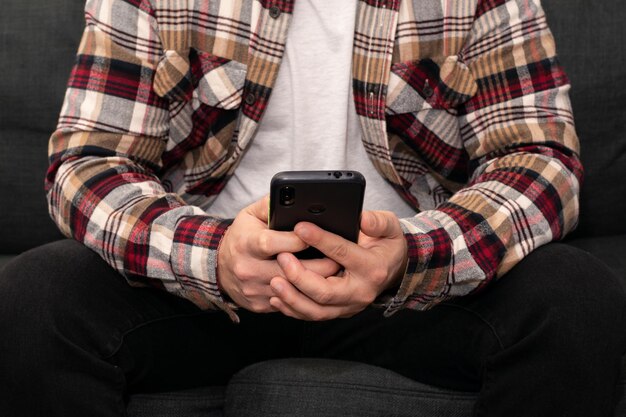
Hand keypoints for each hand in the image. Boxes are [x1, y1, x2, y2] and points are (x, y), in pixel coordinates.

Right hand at [217, 195, 340, 312]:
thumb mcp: (249, 215)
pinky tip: (318, 286)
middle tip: (339, 259)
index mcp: (246, 243)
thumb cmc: (241, 237)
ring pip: (293, 290)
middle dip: (318, 265)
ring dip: (316, 283)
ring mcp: (254, 289)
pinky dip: (305, 295)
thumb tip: (292, 197)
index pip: (273, 243)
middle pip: (289, 270)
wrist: (219, 268)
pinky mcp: (260, 305)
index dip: (298, 240)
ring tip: (335, 273)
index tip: (318, 236)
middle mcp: (248, 268)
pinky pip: (288, 303)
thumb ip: (270, 204)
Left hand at [269, 210, 407, 320]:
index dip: (320, 240)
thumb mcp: (390, 227)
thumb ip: (378, 222)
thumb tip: (362, 219)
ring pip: (316, 310)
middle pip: (325, 292)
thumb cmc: (386, 244)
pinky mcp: (338, 312)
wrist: (393, 269)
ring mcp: (349, 306)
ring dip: (292, 298)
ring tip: (274, 281)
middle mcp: (360, 291)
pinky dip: (292, 309)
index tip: (299, 227)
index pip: (342, 254)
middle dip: (300, 277)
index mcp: (372, 268)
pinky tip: (276, 297)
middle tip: (281, 258)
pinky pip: (312, 315)